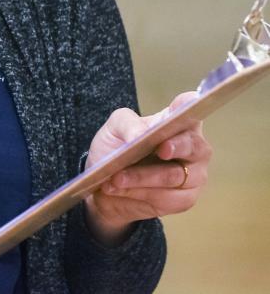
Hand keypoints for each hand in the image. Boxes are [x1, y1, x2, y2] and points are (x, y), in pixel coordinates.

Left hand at [83, 91, 212, 244]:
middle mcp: (192, 147)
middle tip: (161, 149)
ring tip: (116, 178)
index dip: (191, 105)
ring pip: (175, 176)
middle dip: (177, 147)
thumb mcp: (114, 129)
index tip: (187, 102)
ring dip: (142, 177)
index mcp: (177, 122)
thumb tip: (142, 133)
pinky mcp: (184, 199)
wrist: (106, 186)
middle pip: (195, 146)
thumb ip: (128, 125)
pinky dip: (139, 193)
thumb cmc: (116, 149)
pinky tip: (120, 189)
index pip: (191, 108)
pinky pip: (167, 198)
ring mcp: (193, 175)